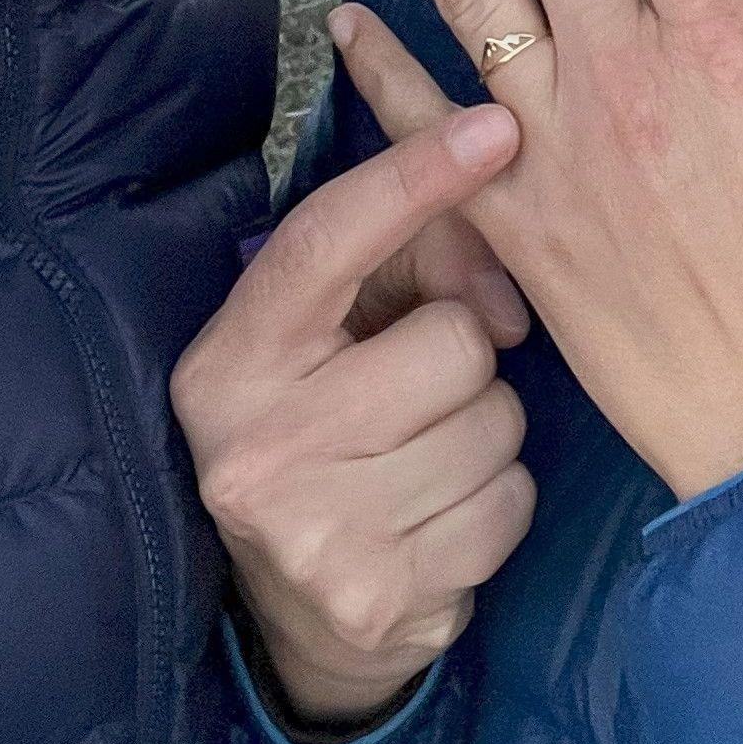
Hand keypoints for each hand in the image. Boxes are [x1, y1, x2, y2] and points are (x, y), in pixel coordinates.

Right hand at [170, 103, 537, 735]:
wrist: (297, 615)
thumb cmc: (329, 428)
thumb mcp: (336, 334)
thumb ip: (412, 265)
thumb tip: (511, 295)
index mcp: (231, 363)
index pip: (324, 243)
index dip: (413, 176)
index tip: (495, 128)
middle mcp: (257, 447)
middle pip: (452, 342)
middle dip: (463, 356)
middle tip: (417, 390)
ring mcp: (315, 534)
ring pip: (496, 423)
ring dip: (487, 431)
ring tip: (427, 454)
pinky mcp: (382, 598)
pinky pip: (510, 503)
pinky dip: (496, 502)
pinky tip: (440, 514)